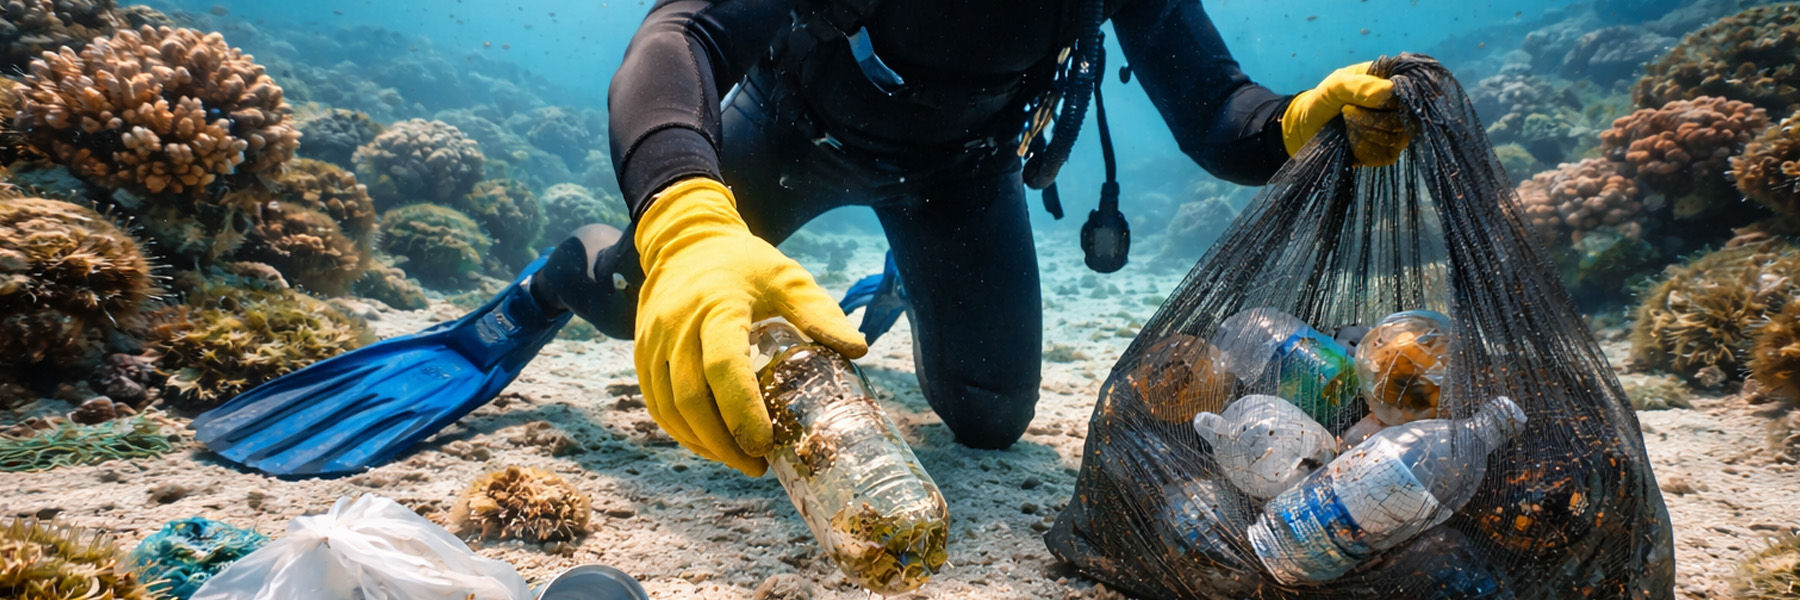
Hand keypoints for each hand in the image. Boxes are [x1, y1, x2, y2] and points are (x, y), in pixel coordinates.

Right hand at [633, 177, 867, 475]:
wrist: (685, 240)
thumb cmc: (744, 264)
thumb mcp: (787, 278)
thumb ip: (820, 312)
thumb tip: (859, 350)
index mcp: (717, 307)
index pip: (724, 367)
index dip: (742, 411)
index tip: (765, 443)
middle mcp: (677, 327)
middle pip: (691, 398)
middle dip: (723, 441)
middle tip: (756, 464)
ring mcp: (653, 341)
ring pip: (669, 408)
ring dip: (702, 443)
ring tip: (738, 460)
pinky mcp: (642, 353)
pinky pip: (656, 403)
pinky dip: (681, 431)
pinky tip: (709, 443)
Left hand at [1281, 61, 1410, 166]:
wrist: (1307, 129)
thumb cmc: (1323, 101)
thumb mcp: (1335, 86)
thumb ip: (1359, 86)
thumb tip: (1390, 91)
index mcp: (1391, 81)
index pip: (1410, 91)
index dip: (1390, 100)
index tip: (1359, 102)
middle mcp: (1399, 106)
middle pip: (1405, 118)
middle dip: (1371, 119)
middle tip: (1345, 111)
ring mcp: (1396, 130)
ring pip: (1398, 139)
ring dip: (1366, 135)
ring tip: (1346, 125)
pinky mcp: (1387, 151)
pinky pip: (1387, 155)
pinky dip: (1365, 150)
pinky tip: (1350, 141)